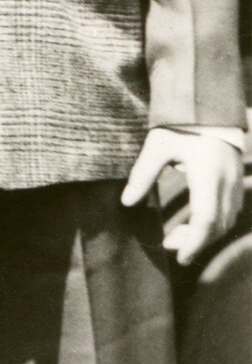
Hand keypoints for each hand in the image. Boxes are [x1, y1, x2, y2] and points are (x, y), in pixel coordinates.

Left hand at [122, 130, 243, 265]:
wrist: (209, 106)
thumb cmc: (180, 124)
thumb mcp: (157, 145)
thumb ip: (142, 174)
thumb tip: (127, 202)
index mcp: (208, 174)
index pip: (206, 220)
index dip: (194, 243)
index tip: (179, 257)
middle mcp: (227, 181)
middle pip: (218, 226)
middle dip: (195, 242)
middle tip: (170, 246)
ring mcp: (235, 181)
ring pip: (227, 220)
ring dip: (205, 234)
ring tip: (178, 236)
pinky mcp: (237, 179)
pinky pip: (231, 211)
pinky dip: (215, 223)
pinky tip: (195, 222)